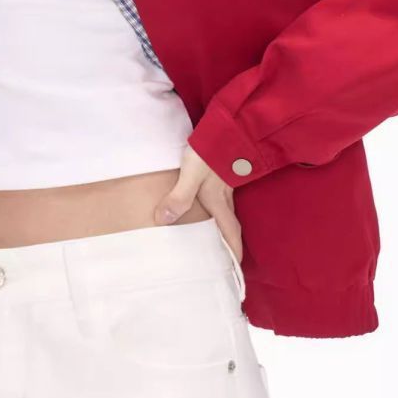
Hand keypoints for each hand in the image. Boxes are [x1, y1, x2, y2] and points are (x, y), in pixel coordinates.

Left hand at [152, 144, 242, 263]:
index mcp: (219, 202)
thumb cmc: (211, 152)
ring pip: (225, 210)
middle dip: (228, 242)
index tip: (234, 271)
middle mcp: (225, 196)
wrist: (226, 126)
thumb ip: (179, 197)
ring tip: (210, 235)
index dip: (233, 253)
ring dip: (221, 224)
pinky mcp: (222, 171)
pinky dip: (216, 206)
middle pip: (230, 225)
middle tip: (222, 258)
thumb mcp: (191, 174)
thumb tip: (163, 220)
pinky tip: (205, 203)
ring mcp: (225, 183)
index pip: (230, 234)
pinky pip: (220, 196)